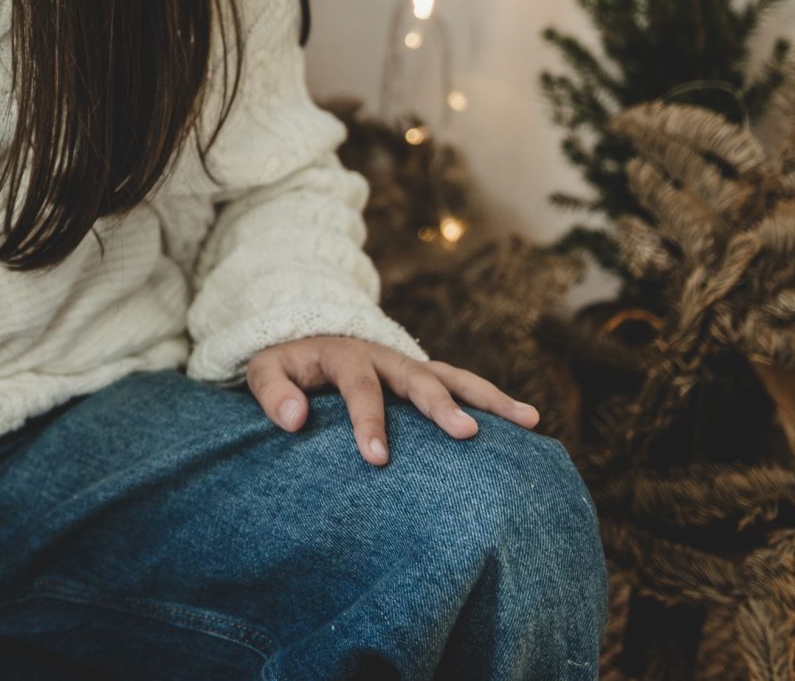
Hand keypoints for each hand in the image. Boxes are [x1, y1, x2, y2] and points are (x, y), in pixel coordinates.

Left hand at [242, 336, 540, 467]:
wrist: (304, 335)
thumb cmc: (286, 363)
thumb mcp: (265, 370)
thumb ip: (273, 392)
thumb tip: (293, 420)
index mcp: (344, 354)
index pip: (359, 387)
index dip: (368, 421)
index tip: (378, 458)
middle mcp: (384, 356)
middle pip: (417, 377)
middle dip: (441, 405)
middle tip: (466, 434)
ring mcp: (409, 364)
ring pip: (454, 377)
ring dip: (490, 398)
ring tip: (528, 420)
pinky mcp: (425, 375)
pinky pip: (464, 385)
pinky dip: (494, 401)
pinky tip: (528, 423)